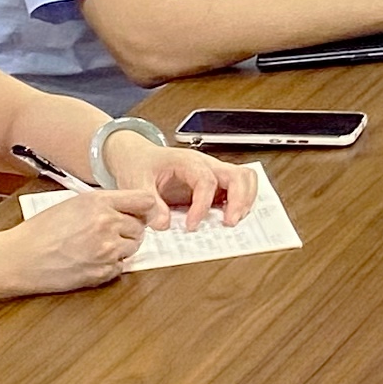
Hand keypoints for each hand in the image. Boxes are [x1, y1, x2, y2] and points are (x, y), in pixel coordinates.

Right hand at [0, 188, 151, 296]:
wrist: (19, 258)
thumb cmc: (39, 231)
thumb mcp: (72, 204)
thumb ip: (103, 204)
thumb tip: (128, 208)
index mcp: (99, 202)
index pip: (145, 200)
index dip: (144, 208)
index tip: (141, 213)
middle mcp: (107, 223)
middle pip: (140, 226)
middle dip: (129, 230)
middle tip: (109, 234)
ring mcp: (107, 249)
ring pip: (133, 247)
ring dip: (122, 248)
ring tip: (96, 247)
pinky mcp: (103, 271)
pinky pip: (121, 267)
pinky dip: (111, 265)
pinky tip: (91, 261)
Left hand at [102, 133, 257, 228]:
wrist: (138, 157)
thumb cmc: (140, 166)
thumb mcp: (137, 183)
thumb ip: (150, 204)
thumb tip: (164, 224)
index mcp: (188, 162)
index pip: (206, 181)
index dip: (202, 205)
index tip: (191, 225)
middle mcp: (206, 165)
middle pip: (238, 175)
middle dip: (239, 200)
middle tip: (229, 223)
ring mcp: (214, 173)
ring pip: (245, 178)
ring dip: (245, 200)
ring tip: (233, 221)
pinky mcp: (215, 184)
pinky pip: (239, 188)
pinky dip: (241, 202)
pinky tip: (229, 217)